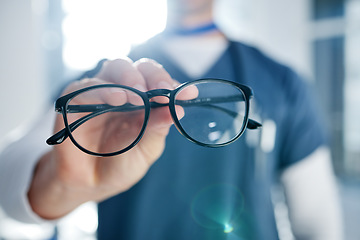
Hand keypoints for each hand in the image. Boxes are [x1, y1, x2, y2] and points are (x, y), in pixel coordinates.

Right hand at [28, 58, 176, 218]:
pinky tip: (117, 99)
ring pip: (114, 68)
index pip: (158, 83)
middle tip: (162, 90)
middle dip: (152, 75)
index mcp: (143, 102)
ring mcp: (99, 94)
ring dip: (129, 78)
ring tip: (138, 96)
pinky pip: (87, 87)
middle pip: (138, 67)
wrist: (90, 184)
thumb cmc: (120, 164)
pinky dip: (103, 90)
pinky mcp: (74, 101)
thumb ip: (157, 128)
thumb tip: (178, 110)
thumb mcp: (145, 149)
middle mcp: (122, 92)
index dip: (173, 85)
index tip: (189, 94)